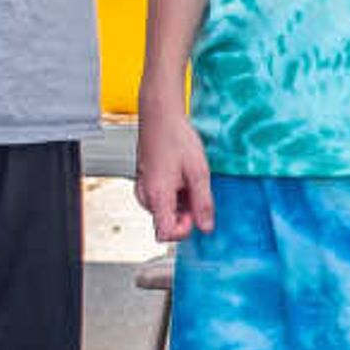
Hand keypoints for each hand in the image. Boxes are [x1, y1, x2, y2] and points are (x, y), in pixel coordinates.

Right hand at [136, 97, 212, 241]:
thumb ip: (203, 202)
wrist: (159, 115)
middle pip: (165, 223)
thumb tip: (206, 226)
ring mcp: (142, 189)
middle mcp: (145, 195)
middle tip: (195, 191)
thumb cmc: (176, 137)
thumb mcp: (199, 172)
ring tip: (186, 179)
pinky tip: (178, 177)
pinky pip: (158, 199)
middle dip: (183, 214)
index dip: (184, 230)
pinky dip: (171, 194)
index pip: (165, 233)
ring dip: (178, 203)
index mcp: (158, 195)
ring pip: (162, 211)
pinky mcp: (144, 182)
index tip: (195, 217)